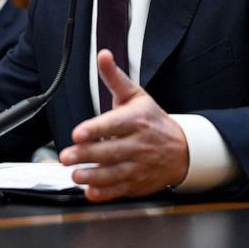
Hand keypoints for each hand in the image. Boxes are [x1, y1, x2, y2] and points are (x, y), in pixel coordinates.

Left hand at [58, 49, 189, 201]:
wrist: (183, 149)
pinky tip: (91, 192)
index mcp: (136, 120)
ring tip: (75, 175)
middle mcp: (139, 144)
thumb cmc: (153, 120)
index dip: (96, 129)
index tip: (78, 133)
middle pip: (111, 151)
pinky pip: (121, 190)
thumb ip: (114, 77)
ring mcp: (140, 165)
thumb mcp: (136, 95)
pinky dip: (106, 193)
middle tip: (66, 157)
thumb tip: (103, 54)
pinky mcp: (139, 183)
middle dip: (87, 155)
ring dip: (93, 176)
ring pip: (115, 173)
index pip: (114, 124)